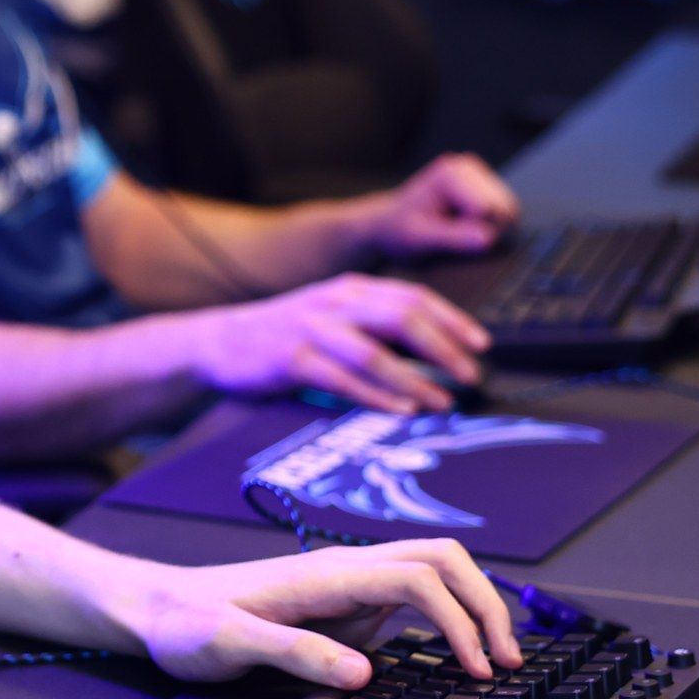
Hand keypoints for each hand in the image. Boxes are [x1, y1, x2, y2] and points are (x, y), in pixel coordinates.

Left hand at [102, 535, 522, 690]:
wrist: (156, 608)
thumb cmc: (185, 624)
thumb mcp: (227, 645)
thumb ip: (293, 653)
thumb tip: (365, 673)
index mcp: (325, 574)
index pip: (418, 578)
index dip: (458, 621)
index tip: (477, 671)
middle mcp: (347, 569)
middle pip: (443, 559)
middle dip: (485, 603)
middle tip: (508, 662)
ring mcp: (349, 584)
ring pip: (435, 572)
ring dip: (473, 606)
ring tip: (496, 659)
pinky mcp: (346, 604)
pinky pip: (414, 598)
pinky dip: (449, 617)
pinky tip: (456, 655)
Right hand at [179, 273, 489, 410]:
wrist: (218, 341)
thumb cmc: (282, 335)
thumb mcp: (331, 315)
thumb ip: (373, 324)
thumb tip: (430, 349)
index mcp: (350, 288)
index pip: (412, 297)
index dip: (451, 320)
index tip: (480, 344)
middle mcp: (334, 302)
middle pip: (401, 318)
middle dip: (443, 348)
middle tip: (471, 374)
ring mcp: (311, 329)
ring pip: (375, 352)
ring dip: (415, 379)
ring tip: (442, 402)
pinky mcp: (290, 359)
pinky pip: (340, 379)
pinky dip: (374, 396)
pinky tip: (400, 410)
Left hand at [357, 153, 519, 258]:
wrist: (390, 226)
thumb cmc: (399, 232)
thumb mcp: (420, 239)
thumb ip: (453, 238)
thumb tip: (488, 239)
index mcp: (450, 173)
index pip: (486, 210)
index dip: (472, 232)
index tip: (444, 235)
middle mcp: (468, 166)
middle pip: (503, 209)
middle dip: (484, 229)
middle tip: (450, 234)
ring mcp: (479, 174)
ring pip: (508, 212)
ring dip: (487, 228)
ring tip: (454, 229)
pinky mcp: (486, 187)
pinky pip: (505, 213)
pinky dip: (489, 225)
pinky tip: (463, 225)